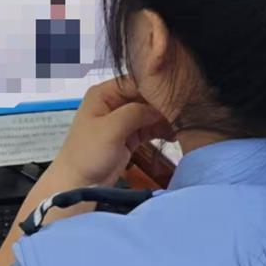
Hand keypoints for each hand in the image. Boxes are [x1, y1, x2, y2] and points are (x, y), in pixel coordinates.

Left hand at [49, 78, 172, 186]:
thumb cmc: (88, 153)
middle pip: (145, 97)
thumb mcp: (110, 129)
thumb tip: (159, 106)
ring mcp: (123, 119)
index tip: (177, 94)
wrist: (79, 183)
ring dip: (166, 119)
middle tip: (185, 114)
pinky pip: (150, 127)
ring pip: (151, 113)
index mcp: (104, 93)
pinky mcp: (130, 135)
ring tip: (182, 127)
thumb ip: (134, 113)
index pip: (135, 82)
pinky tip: (174, 136)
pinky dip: (162, 131)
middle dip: (163, 105)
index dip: (155, 86)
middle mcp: (114, 102)